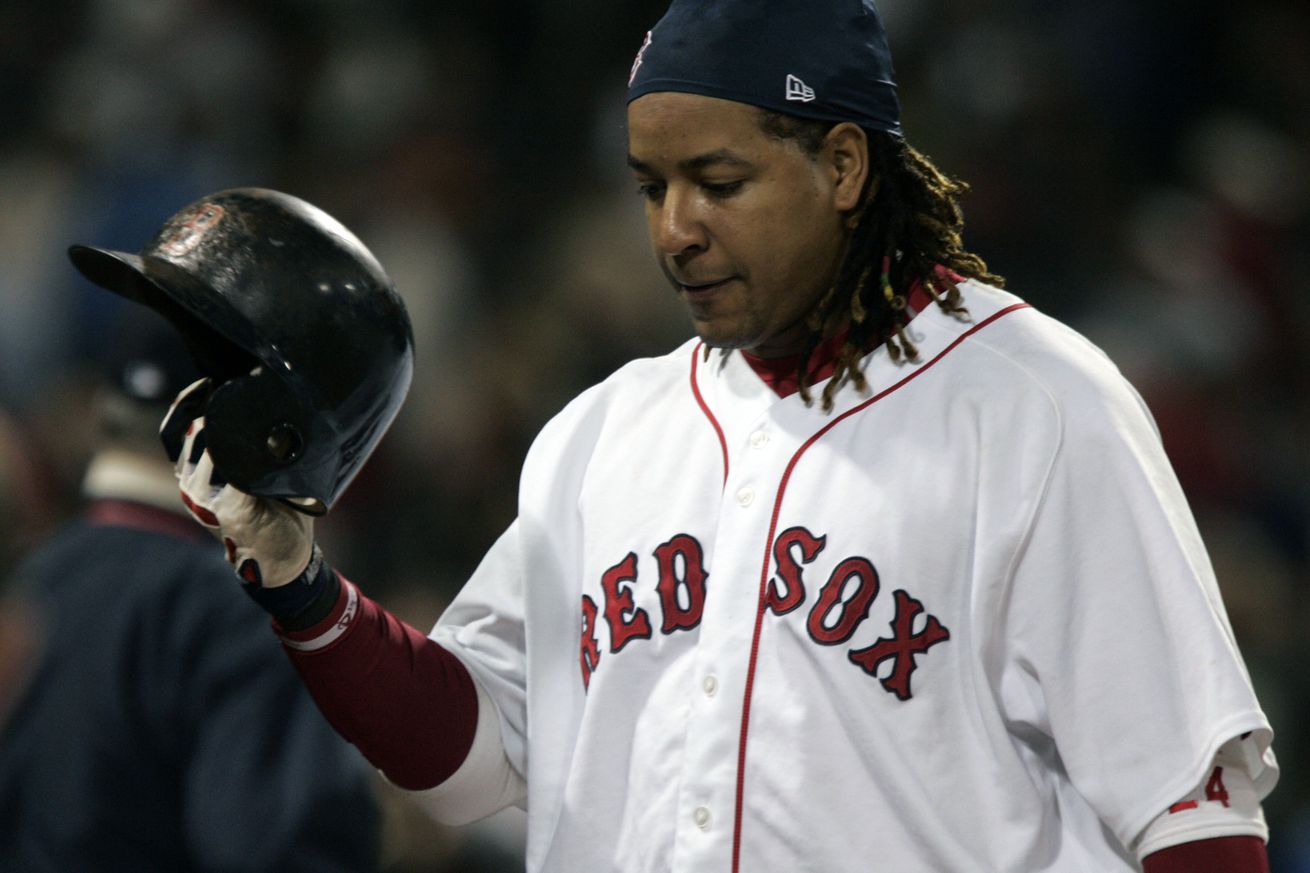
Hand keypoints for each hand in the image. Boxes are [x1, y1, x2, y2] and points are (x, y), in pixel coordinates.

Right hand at [162, 379, 313, 587]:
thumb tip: (259, 404)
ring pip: (216, 446)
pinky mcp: (234, 509)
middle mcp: (192, 487)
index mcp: (193, 476)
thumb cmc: (272, 510)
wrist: (285, 560)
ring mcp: (209, 500)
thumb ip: (243, 447)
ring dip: (243, 428)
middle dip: (221, 407)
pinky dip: (260, 453)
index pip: (173, 431)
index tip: (208, 382)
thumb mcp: (250, 475)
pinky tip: (276, 442)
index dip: (185, 402)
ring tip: (269, 414)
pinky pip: (243, 470)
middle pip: (196, 431)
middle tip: (250, 390)